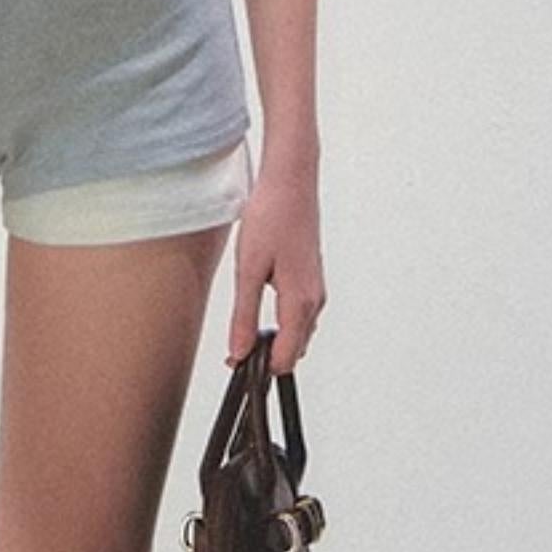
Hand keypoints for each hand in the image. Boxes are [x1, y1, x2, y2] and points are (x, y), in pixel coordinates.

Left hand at [225, 157, 325, 373]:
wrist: (291, 182)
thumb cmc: (271, 217)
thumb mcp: (248, 270)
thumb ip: (244, 315)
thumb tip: (240, 350)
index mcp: (300, 302)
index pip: (285, 357)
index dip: (261, 368)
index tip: (237, 366)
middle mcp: (314, 300)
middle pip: (295, 349)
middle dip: (268, 357)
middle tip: (235, 353)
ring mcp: (316, 289)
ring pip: (299, 332)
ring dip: (276, 341)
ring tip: (245, 335)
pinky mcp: (311, 278)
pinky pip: (301, 315)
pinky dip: (283, 324)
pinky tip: (263, 313)